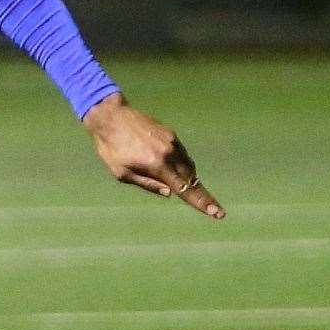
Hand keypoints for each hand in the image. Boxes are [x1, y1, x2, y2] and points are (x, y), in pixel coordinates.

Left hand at [82, 94, 224, 218]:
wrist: (112, 117)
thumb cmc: (111, 149)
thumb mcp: (122, 173)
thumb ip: (147, 184)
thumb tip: (170, 193)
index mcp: (157, 165)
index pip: (184, 189)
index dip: (202, 203)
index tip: (217, 213)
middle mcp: (169, 153)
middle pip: (192, 180)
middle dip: (203, 196)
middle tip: (216, 210)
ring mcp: (172, 142)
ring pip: (188, 167)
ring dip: (192, 181)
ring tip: (194, 193)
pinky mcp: (170, 135)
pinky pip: (182, 155)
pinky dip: (184, 166)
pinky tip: (179, 173)